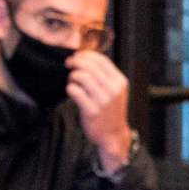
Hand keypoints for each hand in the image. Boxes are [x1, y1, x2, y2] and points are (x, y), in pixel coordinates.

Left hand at [65, 49, 135, 174]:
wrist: (112, 135)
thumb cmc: (110, 110)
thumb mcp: (115, 91)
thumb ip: (105, 76)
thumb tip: (85, 57)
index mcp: (120, 82)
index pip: (102, 60)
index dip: (87, 55)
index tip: (77, 56)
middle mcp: (113, 90)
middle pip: (90, 66)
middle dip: (76, 62)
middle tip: (68, 64)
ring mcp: (103, 101)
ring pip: (81, 77)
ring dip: (72, 76)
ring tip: (72, 81)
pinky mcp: (91, 111)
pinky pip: (75, 91)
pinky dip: (70, 89)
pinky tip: (71, 91)